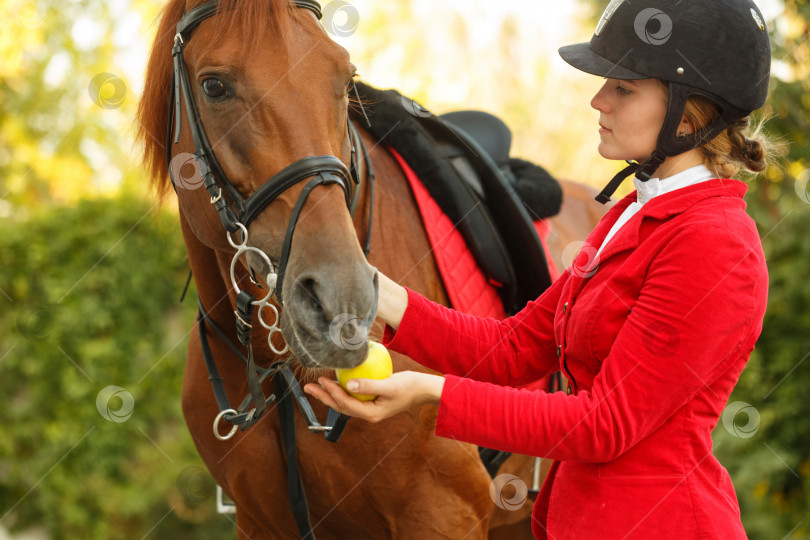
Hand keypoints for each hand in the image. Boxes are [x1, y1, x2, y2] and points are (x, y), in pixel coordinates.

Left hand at [303, 371, 443, 423]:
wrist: (424, 390)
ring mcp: (370, 408)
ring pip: (345, 402)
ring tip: (317, 385)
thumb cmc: (410, 387)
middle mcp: (368, 414)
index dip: (332, 393)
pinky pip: (353, 397)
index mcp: (372, 414)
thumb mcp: (391, 385)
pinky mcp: (372, 401)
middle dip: (324, 397)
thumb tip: (349, 385)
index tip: (322, 380)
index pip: (346, 404)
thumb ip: (370, 386)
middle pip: (341, 406)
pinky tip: (337, 382)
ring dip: (330, 394)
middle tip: (308, 387)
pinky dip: (342, 390)